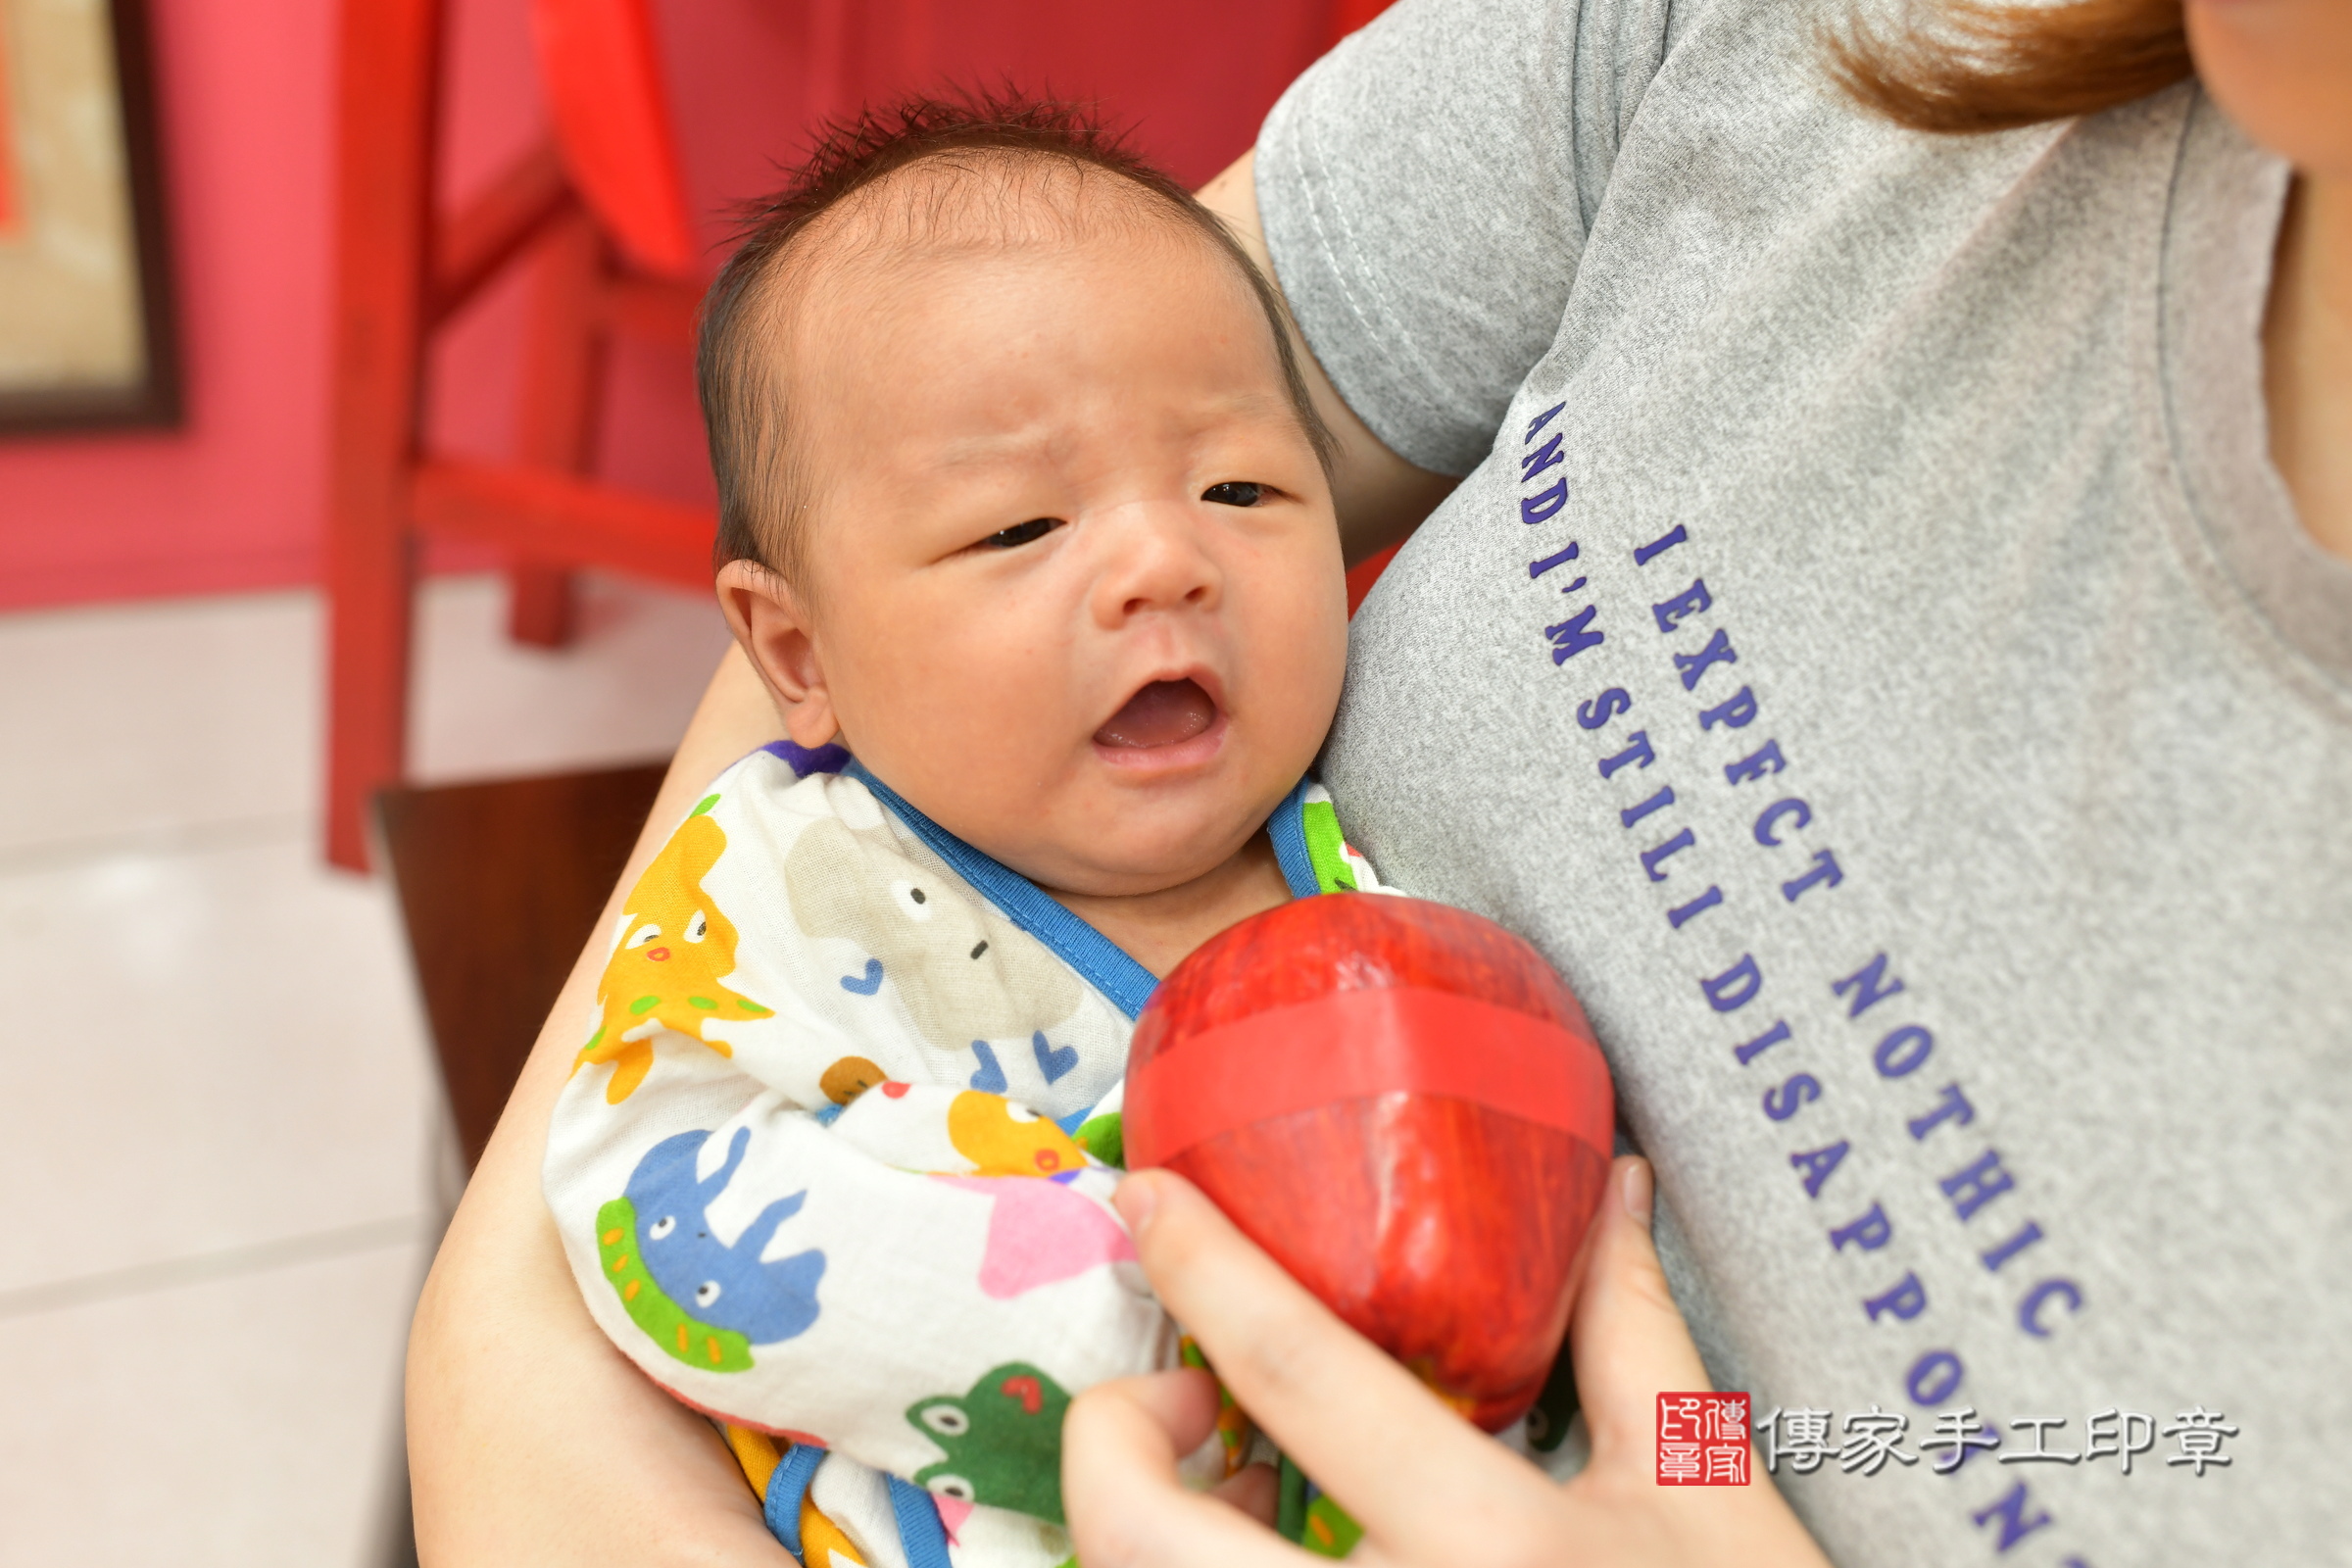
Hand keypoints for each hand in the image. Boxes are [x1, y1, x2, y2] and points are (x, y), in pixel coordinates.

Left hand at [1064, 1158, 1832, 1567]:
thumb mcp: (1699, 1494)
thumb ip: (1630, 1333)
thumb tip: (1612, 1188)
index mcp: (1490, 1543)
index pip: (1299, 1373)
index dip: (1204, 1269)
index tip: (1148, 1198)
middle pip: (1140, 1530)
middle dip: (1119, 1437)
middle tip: (1195, 1404)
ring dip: (1155, 1531)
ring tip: (1245, 1494)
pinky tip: (1278, 1566)